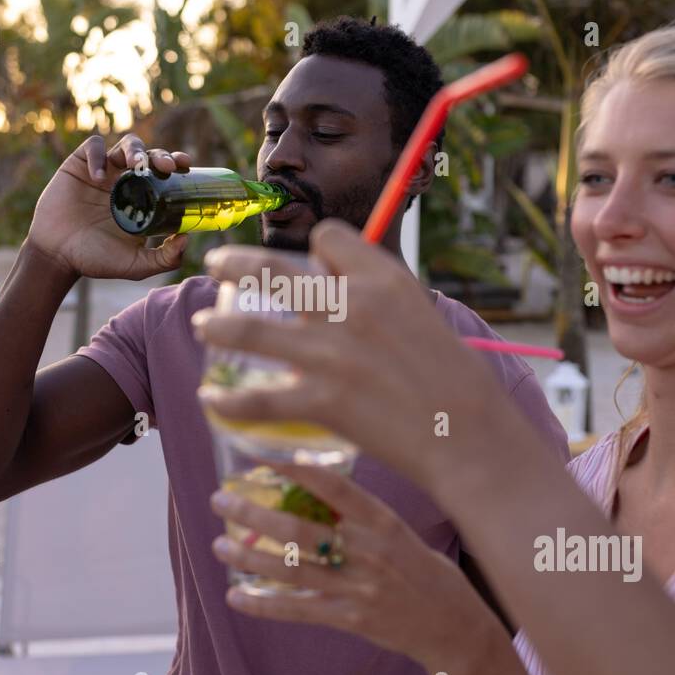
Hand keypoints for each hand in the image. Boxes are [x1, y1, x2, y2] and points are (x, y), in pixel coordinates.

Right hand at [27, 135, 190, 280]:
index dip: (176, 162)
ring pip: (126, 144)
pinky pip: (93, 147)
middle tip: (166, 166)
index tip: (186, 165)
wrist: (56, 254)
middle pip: (149, 154)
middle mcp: (125, 181)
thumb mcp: (136, 265)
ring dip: (135, 149)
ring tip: (135, 164)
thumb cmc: (95, 259)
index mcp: (143, 198)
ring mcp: (104, 171)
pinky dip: (98, 156)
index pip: (165, 172)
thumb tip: (188, 239)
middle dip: (161, 154)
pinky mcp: (79, 165)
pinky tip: (99, 177)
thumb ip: (164, 259)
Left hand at [194, 219, 502, 494]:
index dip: (313, 248)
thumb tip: (337, 290)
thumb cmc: (454, 380)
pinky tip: (213, 399)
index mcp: (384, 279)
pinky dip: (227, 402)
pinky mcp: (323, 401)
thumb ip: (379, 298)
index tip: (306, 264)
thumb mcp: (422, 315)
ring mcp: (333, 354)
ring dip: (216, 325)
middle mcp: (352, 307)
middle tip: (216, 264)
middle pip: (272, 270)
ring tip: (204, 327)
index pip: (328, 238)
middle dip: (234, 262)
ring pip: (249, 328)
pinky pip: (257, 399)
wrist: (470, 436)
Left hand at [209, 461, 487, 674]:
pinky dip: (263, 604)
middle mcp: (370, 552)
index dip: (295, 470)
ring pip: (290, 569)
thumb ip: (361, 516)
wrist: (456, 629)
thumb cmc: (427, 574)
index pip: (336, 487)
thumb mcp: (401, 534)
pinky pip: (298, 609)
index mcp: (385, 523)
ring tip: (220, 544)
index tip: (261, 457)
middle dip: (253, 513)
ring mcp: (359, 588)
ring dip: (249, 556)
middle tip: (220, 500)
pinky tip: (235, 596)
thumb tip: (313, 489)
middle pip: (300, 529)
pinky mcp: (351, 619)